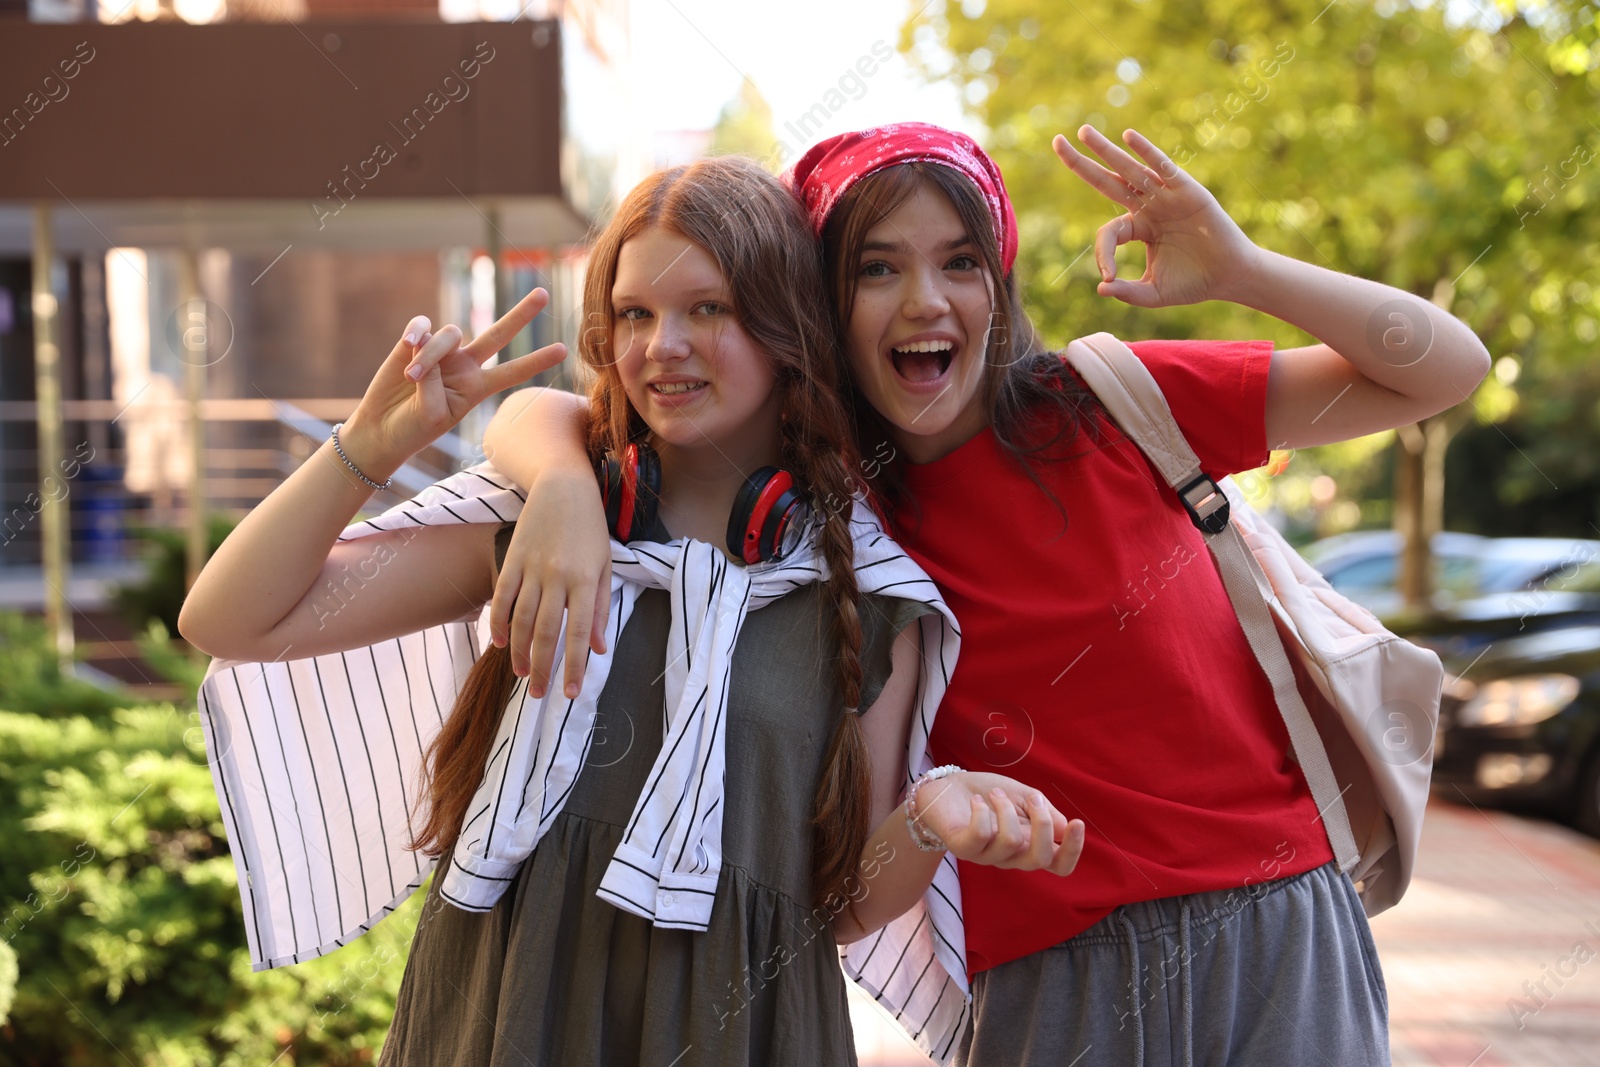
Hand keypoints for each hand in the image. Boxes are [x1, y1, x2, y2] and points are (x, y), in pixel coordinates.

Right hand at [340, 288, 567, 472]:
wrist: (382, 429)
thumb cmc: (413, 428)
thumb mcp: (432, 414)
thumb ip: (434, 382)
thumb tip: (425, 345)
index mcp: (477, 388)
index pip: (512, 372)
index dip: (536, 361)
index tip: (564, 350)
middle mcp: (465, 365)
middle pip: (498, 334)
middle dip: (521, 314)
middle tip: (544, 294)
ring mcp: (441, 352)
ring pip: (449, 334)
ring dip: (431, 353)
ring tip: (412, 376)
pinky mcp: (414, 342)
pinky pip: (423, 325)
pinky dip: (417, 331)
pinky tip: (409, 343)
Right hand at [488, 466, 612, 695]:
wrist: (563, 485)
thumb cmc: (590, 527)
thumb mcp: (604, 565)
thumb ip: (600, 607)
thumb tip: (599, 648)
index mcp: (585, 581)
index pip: (580, 634)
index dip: (575, 666)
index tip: (572, 693)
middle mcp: (557, 577)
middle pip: (545, 633)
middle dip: (542, 668)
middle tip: (539, 694)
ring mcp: (531, 568)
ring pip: (520, 619)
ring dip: (518, 651)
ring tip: (521, 674)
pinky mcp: (512, 558)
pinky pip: (501, 596)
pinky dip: (498, 621)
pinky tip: (499, 643)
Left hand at [916, 771, 1084, 875]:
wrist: (947, 788)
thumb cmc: (988, 794)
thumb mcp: (1022, 796)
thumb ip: (1044, 811)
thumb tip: (1064, 827)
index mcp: (1029, 846)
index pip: (1059, 865)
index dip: (1073, 850)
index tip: (1077, 822)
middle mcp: (1010, 857)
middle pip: (1040, 860)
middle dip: (1043, 824)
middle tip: (1032, 798)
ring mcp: (986, 855)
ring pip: (1011, 842)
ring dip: (1006, 809)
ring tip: (994, 794)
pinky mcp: (962, 848)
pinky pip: (980, 835)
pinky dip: (982, 812)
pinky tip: (976, 801)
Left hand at [1052, 126, 1261, 307]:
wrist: (1229, 278)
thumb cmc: (1193, 283)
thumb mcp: (1153, 292)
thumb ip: (1127, 292)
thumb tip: (1101, 287)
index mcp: (1140, 227)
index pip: (1110, 231)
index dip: (1103, 253)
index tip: (1108, 276)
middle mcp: (1150, 206)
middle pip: (1109, 180)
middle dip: (1082, 163)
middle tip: (1057, 142)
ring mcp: (1167, 195)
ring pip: (1131, 169)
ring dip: (1106, 150)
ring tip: (1083, 132)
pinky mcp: (1187, 190)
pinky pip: (1163, 167)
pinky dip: (1147, 151)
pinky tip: (1128, 137)